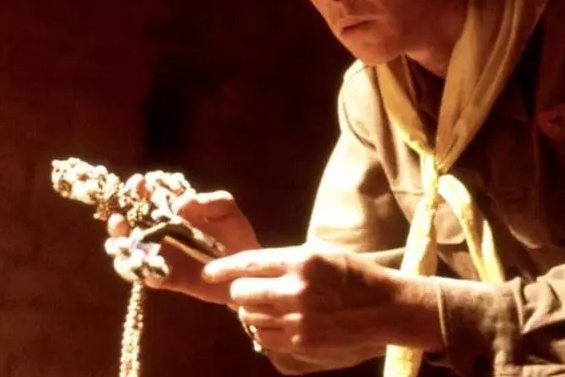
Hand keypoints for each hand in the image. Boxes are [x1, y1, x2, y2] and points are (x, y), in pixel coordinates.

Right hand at [107, 173, 260, 304]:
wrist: (248, 267)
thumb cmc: (236, 232)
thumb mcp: (227, 209)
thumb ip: (209, 201)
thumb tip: (180, 204)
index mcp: (171, 210)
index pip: (146, 196)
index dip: (137, 189)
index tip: (138, 185)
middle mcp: (160, 231)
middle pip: (128, 224)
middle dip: (118, 220)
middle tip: (119, 218)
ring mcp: (161, 255)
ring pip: (129, 252)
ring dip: (119, 248)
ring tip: (121, 245)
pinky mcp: (168, 278)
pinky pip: (147, 277)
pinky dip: (142, 274)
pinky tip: (147, 270)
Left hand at [202, 244, 441, 369]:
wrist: (385, 308)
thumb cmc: (352, 273)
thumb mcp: (319, 253)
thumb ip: (284, 259)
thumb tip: (251, 266)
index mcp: (300, 261)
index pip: (248, 263)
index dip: (223, 268)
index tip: (209, 272)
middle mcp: (296, 289)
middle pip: (242, 291)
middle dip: (237, 290)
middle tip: (242, 290)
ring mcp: (298, 319)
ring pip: (249, 315)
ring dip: (249, 311)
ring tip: (261, 306)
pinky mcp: (302, 343)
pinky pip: (263, 336)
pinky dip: (260, 329)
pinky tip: (272, 322)